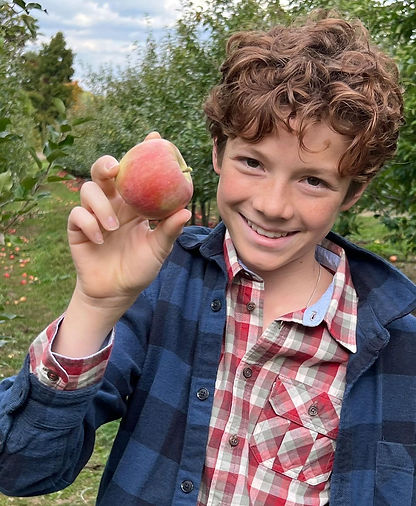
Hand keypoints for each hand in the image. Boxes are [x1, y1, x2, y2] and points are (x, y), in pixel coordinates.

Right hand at [67, 132, 190, 310]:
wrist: (116, 293)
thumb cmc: (140, 268)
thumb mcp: (158, 250)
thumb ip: (169, 231)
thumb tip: (186, 211)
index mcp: (134, 205)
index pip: (137, 173)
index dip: (143, 152)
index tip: (154, 137)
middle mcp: (113, 204)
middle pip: (103, 172)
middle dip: (106, 164)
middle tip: (115, 170)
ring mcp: (94, 214)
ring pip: (87, 189)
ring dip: (100, 205)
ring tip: (113, 228)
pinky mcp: (78, 228)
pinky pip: (77, 214)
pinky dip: (89, 223)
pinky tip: (101, 239)